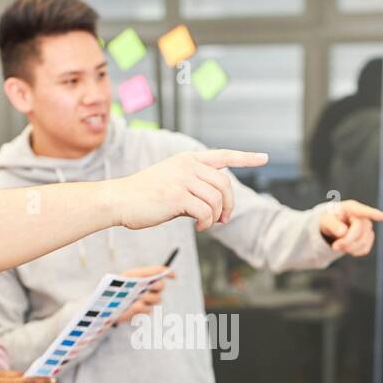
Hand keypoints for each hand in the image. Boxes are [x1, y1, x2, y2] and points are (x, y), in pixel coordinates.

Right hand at [112, 149, 268, 231]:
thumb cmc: (144, 197)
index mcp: (187, 159)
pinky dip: (207, 223)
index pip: (223, 155)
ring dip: (217, 216)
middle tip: (224, 219)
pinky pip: (205, 212)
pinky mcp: (177, 195)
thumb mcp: (172, 185)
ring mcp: (182, 179)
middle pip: (224, 184)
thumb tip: (215, 207)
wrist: (119, 201)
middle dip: (229, 205)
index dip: (245, 158)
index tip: (263, 158)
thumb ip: (194, 189)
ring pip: (216, 199)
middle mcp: (187, 165)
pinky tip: (199, 227)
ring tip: (207, 225)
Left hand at [113, 265, 175, 324]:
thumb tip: (159, 272)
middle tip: (149, 286)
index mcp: (145, 277)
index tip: (173, 275)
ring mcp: (147, 301)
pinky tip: (131, 307)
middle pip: (161, 286)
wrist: (106, 304)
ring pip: (157, 298)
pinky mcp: (142, 313)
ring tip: (137, 299)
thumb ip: (145, 273)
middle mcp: (149, 288)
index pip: (160, 272)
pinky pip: (147, 310)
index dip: (169, 272)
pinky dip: (139, 308)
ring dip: (148, 297)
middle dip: (156, 286)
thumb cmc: (116, 288)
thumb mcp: (129, 276)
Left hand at [319, 199, 382, 255]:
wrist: (333, 227)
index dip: (372, 213)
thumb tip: (343, 232)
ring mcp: (367, 227)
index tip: (382, 217)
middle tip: (334, 246)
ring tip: (339, 246)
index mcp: (351, 208)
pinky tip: (347, 248)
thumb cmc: (330, 220)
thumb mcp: (326, 220)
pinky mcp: (369, 238)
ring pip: (363, 243)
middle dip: (346, 241)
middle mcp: (362, 216)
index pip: (362, 211)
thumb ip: (332, 224)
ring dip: (349, 248)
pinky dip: (354, 252)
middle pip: (359, 232)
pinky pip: (365, 249)